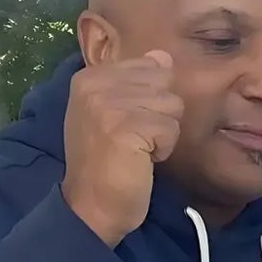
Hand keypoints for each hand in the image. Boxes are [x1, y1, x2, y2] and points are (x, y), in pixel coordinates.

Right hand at [60, 51, 184, 246]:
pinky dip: (163, 150)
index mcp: (90, 76)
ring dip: (162, 134)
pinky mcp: (127, 126)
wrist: (90, 205)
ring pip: (172, 106)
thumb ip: (136, 82)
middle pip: (164, 84)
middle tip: (133, 140)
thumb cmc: (106, 162)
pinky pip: (171, 129)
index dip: (149, 99)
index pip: (149, 66)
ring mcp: (109, 104)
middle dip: (159, 115)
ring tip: (136, 150)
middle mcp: (95, 84)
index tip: (125, 124)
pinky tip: (140, 160)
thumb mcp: (114, 114)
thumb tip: (162, 56)